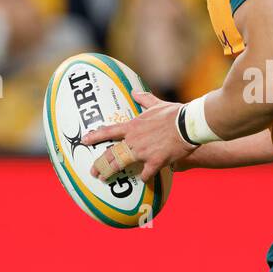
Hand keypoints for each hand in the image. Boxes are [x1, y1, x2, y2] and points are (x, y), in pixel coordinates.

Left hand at [81, 90, 195, 182]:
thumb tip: (135, 92)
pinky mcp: (155, 162)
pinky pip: (145, 174)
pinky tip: (143, 180)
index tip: (84, 140)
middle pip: (111, 154)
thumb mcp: (157, 104)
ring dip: (111, 172)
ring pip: (121, 165)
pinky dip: (143, 177)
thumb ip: (144, 99)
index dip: (95, 137)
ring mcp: (143, 153)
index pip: (109, 132)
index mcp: (133, 127)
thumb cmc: (174, 113)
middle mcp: (134, 141)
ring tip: (104, 179)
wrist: (188, 125)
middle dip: (100, 164)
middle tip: (93, 172)